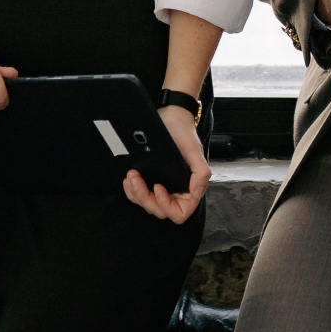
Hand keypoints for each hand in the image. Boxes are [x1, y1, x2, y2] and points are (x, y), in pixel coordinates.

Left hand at [124, 103, 211, 223]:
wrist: (171, 118)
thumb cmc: (184, 133)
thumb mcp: (194, 150)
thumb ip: (201, 173)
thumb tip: (197, 192)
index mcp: (189, 189)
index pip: (179, 213)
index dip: (166, 206)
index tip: (158, 187)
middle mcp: (176, 192)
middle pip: (159, 211)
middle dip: (144, 197)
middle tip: (136, 178)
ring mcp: (162, 188)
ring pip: (146, 205)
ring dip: (135, 193)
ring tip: (131, 175)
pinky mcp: (150, 181)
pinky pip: (138, 196)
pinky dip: (131, 189)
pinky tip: (129, 177)